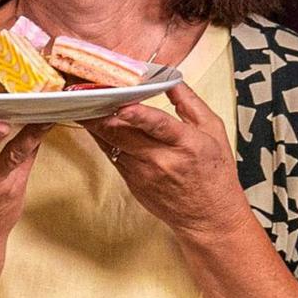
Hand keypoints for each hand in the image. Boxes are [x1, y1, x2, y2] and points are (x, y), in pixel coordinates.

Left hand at [83, 82, 252, 240]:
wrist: (208, 218)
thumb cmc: (215, 174)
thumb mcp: (214, 132)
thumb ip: (190, 103)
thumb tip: (171, 79)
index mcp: (187, 144)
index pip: (159, 126)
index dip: (138, 115)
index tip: (122, 104)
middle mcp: (162, 160)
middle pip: (123, 135)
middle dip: (101, 114)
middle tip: (86, 94)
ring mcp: (144, 174)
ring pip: (112, 144)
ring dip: (95, 125)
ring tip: (82, 104)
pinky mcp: (133, 183)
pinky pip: (113, 156)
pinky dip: (103, 139)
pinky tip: (94, 124)